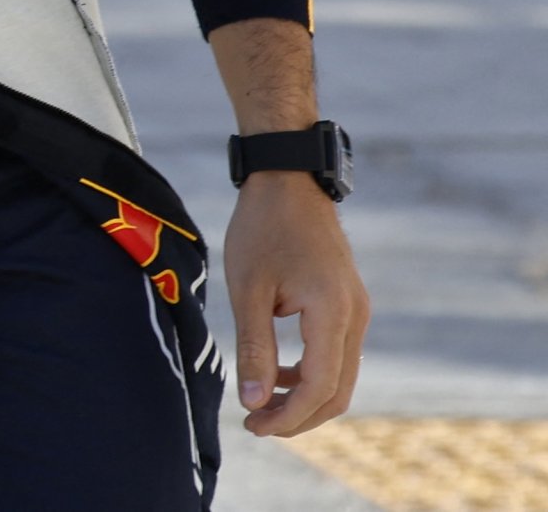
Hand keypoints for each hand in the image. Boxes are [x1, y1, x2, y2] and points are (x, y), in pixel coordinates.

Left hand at [224, 173, 367, 435]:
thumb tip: (254, 401)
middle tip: (255, 424)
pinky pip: (337, 354)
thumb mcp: (248, 288)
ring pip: (340, 376)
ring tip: (261, 402)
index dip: (287, 416)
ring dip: (304, 397)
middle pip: (337, 391)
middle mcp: (355, 316)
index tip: (252, 425)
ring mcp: (357, 310)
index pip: (319, 387)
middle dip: (298, 416)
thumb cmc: (263, 227)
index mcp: (334, 312)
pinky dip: (310, 372)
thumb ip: (254, 346)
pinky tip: (277, 371)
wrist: (288, 180)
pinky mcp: (348, 304)